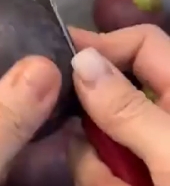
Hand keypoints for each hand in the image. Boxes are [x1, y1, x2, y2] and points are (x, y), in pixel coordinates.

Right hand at [68, 25, 169, 185]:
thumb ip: (129, 110)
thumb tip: (81, 60)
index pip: (141, 45)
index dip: (102, 44)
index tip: (57, 57)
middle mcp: (159, 115)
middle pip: (106, 94)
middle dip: (91, 121)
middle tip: (87, 145)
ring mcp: (142, 147)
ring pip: (95, 137)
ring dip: (98, 166)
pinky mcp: (128, 174)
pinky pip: (96, 168)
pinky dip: (100, 181)